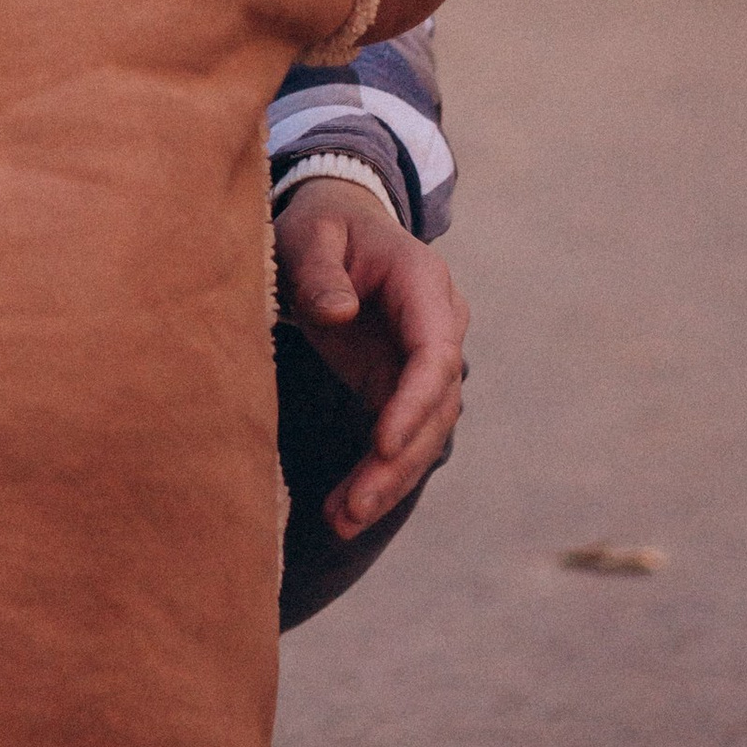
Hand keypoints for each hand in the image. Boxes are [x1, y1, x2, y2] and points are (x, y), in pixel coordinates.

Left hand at [275, 179, 468, 538]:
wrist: (336, 225)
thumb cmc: (320, 226)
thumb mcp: (309, 234)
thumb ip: (320, 271)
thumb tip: (340, 313)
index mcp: (423, 284)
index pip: (435, 352)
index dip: (415, 401)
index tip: (382, 444)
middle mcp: (438, 326)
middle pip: (435, 406)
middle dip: (398, 461)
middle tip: (352, 507)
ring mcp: (422, 361)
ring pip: (423, 434)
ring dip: (387, 481)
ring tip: (340, 521)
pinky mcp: (399, 385)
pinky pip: (399, 438)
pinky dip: (375, 476)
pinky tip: (342, 511)